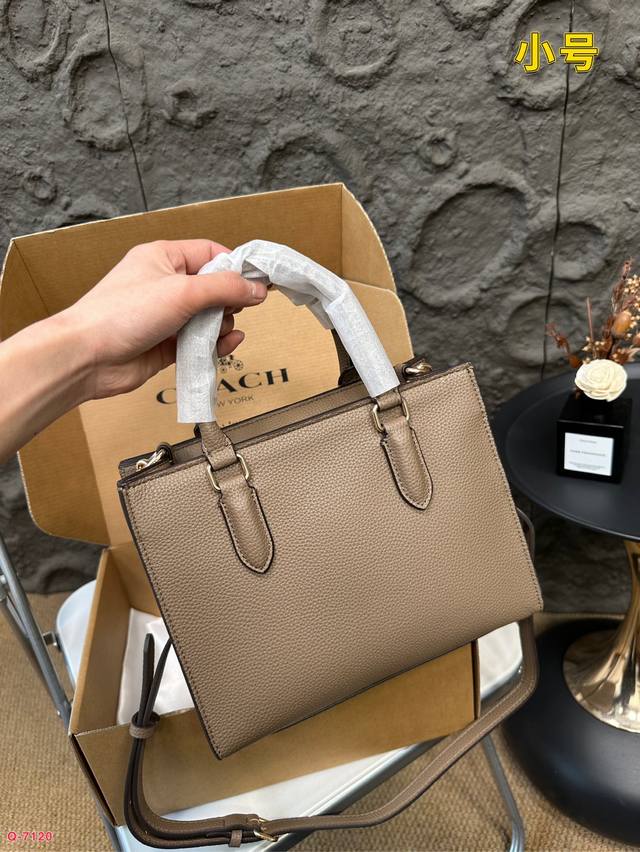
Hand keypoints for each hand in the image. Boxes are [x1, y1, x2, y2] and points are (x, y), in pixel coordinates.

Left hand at [63, 239, 266, 399]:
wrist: (88, 357)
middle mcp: (165, 285)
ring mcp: (166, 316)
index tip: (259, 283)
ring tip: (221, 334)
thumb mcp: (183, 292)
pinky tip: (226, 346)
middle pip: (214, 288)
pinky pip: (200, 342)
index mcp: (164, 258)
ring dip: (222, 326)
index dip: (236, 266)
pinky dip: (215, 345)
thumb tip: (259, 289)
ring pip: (209, 318)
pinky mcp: (167, 345)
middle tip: (233, 311)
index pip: (210, 253)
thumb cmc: (125, 313)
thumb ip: (225, 288)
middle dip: (229, 302)